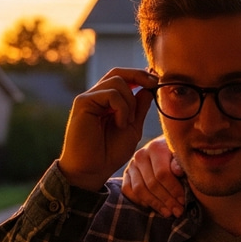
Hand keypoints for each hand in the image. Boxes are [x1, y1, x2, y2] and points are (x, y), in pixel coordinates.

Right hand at [58, 68, 155, 191]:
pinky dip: (122, 108)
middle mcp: (97, 96)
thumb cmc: (111, 152)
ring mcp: (89, 98)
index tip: (157, 81)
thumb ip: (139, 108)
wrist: (93, 169)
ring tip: (128, 121)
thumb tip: (149, 88)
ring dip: (130, 101)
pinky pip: (111, 93)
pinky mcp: (83, 102)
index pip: (124, 78)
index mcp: (108, 101)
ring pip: (117, 81)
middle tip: (155, 83)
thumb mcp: (133, 127)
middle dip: (140, 75)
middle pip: (118, 72)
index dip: (141, 76)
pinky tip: (120, 124)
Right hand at [122, 135, 185, 217]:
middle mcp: (141, 155)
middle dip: (166, 200)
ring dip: (155, 204)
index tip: (183, 201)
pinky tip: (152, 207)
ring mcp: (132, 165)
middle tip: (178, 211)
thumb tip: (177, 171)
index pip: (162, 174)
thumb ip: (181, 163)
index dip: (174, 190)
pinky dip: (139, 201)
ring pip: (139, 189)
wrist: (167, 150)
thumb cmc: (179, 156)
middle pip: (151, 184)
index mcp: (156, 148)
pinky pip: (128, 190)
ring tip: (168, 213)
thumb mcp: (183, 157)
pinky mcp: (126, 174)